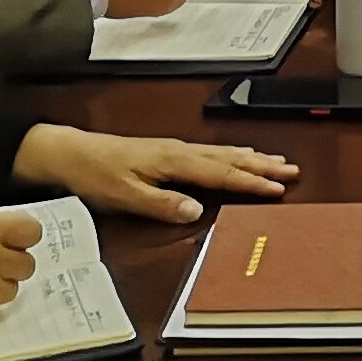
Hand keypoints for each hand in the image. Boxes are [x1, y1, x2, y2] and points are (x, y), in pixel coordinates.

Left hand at [11, 124, 299, 225]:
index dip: (251, 182)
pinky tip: (236, 156)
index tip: (278, 188)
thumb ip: (162, 204)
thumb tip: (196, 210)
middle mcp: (179, 151)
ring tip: (276, 162)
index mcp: (174, 160)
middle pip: (229, 158)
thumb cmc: (96, 173)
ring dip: (251, 158)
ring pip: (222, 153)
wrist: (70, 153)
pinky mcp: (167, 152)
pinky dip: (231, 154)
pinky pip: (210, 152)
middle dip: (262, 165)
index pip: (221, 173)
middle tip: (291, 170)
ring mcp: (174, 149)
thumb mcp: (125, 195)